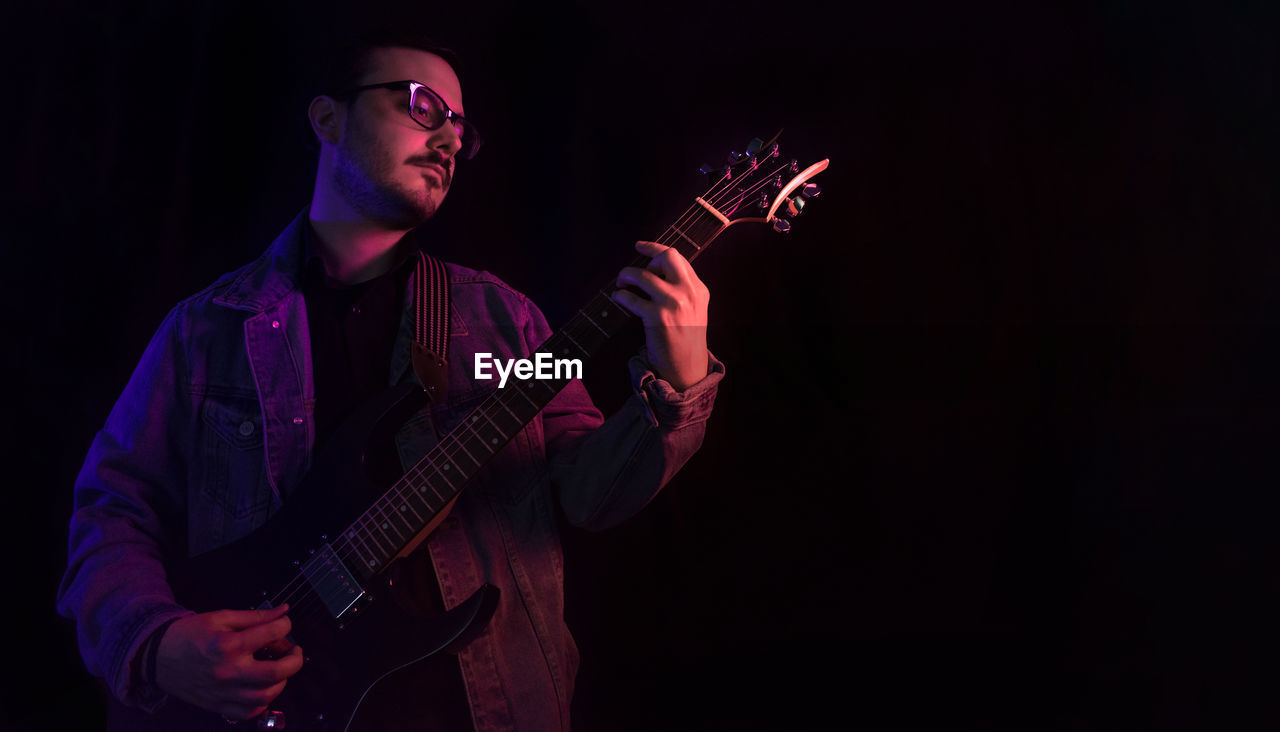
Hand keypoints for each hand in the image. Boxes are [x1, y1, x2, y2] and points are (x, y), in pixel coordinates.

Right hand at [155, 604, 303, 720]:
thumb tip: (283, 611)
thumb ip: (255, 615)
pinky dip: (262, 701)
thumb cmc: (190, 634)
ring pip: (266, 695)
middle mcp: (229, 671)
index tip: (284, 623)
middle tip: (294, 651)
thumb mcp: (222, 617)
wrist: (158, 655)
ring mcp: (224, 692)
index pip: (272, 633)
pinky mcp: (218, 706)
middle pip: (277, 672)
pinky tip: (262, 687)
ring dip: (281, 681)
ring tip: (278, 668)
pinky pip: (249, 712)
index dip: (285, 625)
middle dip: (294, 659)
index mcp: (229, 645)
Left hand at [611, 240, 709, 390]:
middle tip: (633, 268)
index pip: (677, 257)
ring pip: (643, 275)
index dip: (655, 249)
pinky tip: (618, 299)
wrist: (688, 369)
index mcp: (698, 289)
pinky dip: (620, 296)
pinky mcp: (658, 317)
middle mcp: (688, 292)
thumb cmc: (686, 340)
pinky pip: (631, 298)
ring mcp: (673, 304)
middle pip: (666, 257)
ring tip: (620, 284)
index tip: (640, 246)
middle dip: (646, 256)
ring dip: (626, 276)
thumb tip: (653, 271)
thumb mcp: (693, 310)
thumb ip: (681, 290)